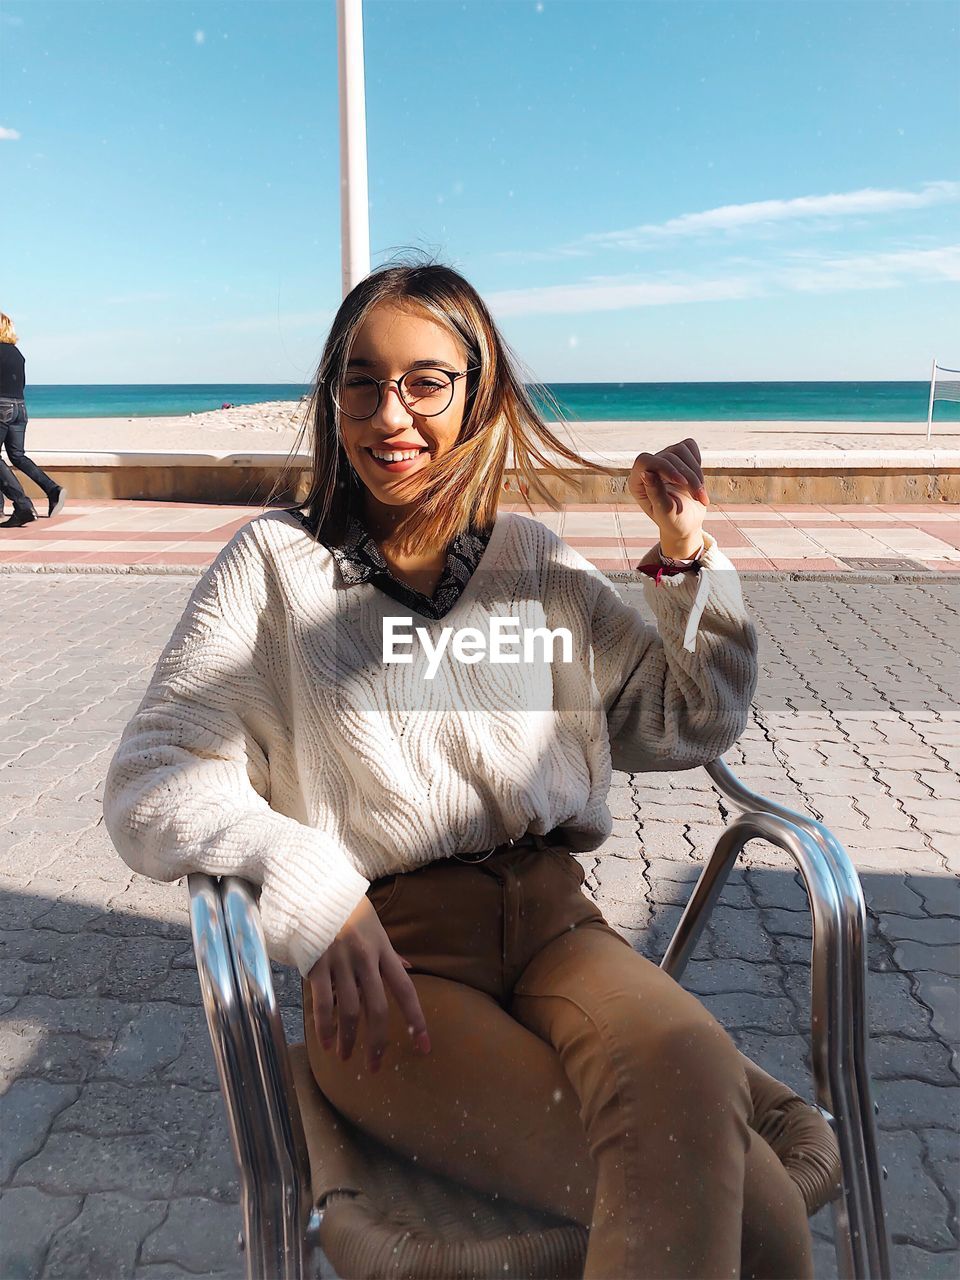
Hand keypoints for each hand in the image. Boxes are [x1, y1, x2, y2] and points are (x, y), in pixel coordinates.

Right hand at [307, 894, 430, 1073]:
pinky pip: (321, 1003)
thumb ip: (390, 954)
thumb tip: (409, 969)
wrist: (315, 890)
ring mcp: (340, 962)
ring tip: (346, 1057)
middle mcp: (365, 959)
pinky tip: (325, 1043)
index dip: (416, 1020)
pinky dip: (324, 1027)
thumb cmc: (349, 909)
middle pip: (376, 1009)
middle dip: (377, 1042)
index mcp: (383, 950)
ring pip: (348, 1011)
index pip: (406, 991)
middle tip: (375, 1066)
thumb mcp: (376, 928)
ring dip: (348, 1039)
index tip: (424, 1046)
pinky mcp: (316, 964)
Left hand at [627, 437, 708, 557]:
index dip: (665, 467)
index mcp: (637, 482)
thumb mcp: (666, 513)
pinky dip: (698, 462)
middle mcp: (649, 468)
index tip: (682, 482)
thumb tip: (646, 472)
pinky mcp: (679, 458)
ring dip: (696, 472)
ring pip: (680, 450)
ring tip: (701, 495)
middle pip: (668, 456)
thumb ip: (656, 494)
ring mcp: (664, 461)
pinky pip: (690, 446)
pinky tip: (699, 480)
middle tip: (699, 497)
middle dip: (688, 476)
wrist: (687, 523)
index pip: (645, 461)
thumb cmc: (674, 522)